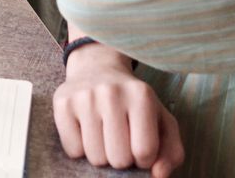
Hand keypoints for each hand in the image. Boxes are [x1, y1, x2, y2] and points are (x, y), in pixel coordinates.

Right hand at [53, 44, 183, 176]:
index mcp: (141, 95)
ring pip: (95, 158)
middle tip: (120, 141)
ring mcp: (83, 96)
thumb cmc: (134, 103)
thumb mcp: (162, 121)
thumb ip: (172, 152)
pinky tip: (87, 130)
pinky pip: (73, 150)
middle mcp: (110, 92)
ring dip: (102, 155)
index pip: (144, 152)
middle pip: (119, 158)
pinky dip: (81, 148)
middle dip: (122, 158)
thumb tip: (158, 175)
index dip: (144, 159)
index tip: (140, 146)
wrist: (97, 68)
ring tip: (104, 135)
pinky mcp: (62, 103)